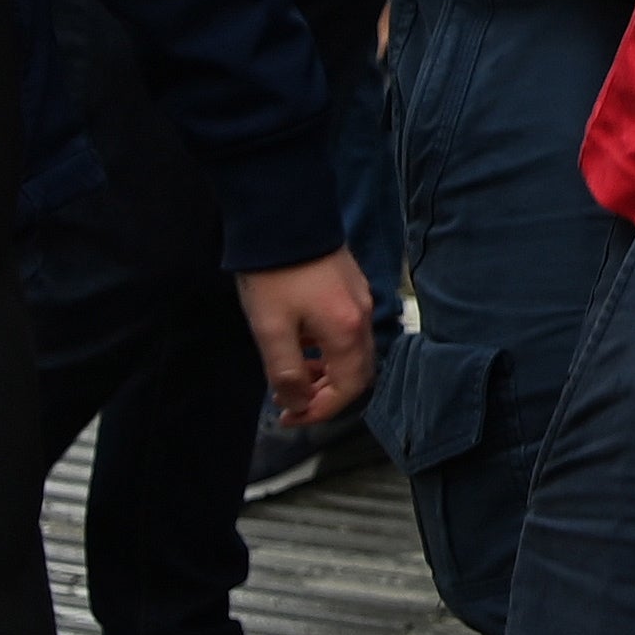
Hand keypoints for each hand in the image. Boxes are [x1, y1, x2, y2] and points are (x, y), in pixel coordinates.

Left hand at [236, 250, 375, 427]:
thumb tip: (298, 404)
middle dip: (325, 394)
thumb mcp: (271, 330)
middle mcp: (363, 318)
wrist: (284, 219)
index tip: (289, 416)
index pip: (348, 388)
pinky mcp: (352, 287)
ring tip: (292, 372)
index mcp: (346, 332)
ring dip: (326, 372)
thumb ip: (286, 372)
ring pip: (353, 352)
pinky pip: (348, 331)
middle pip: (357, 373)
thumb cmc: (275, 276)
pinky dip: (328, 350)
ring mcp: (361, 300)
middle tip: (291, 400)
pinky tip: (301, 341)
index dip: (320, 411)